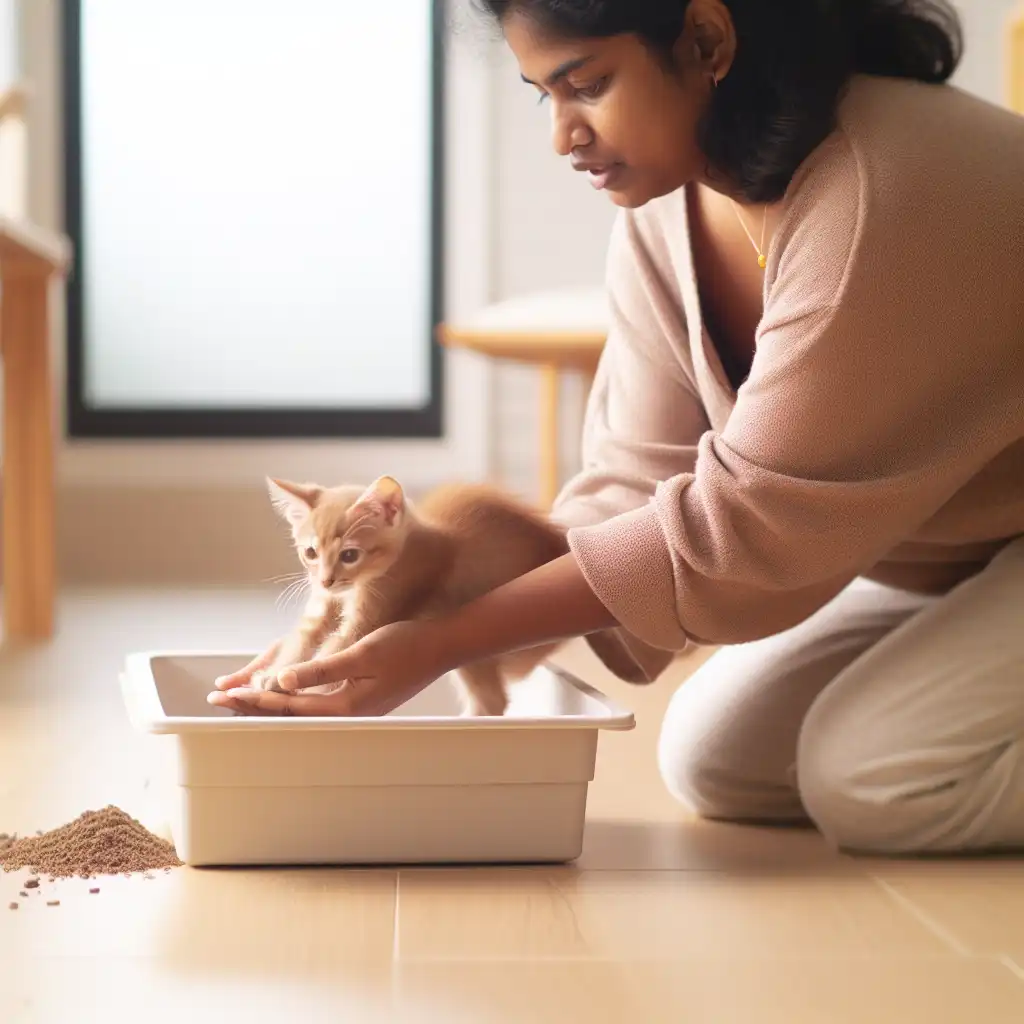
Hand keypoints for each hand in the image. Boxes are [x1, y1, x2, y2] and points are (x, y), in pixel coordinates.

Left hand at [207, 619, 449, 716]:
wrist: (441, 646)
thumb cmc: (406, 646)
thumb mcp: (363, 653)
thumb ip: (322, 670)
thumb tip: (282, 681)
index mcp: (346, 706)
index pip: (287, 705)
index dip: (254, 699)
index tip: (226, 696)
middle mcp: (347, 714)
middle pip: (289, 716)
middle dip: (253, 707)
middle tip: (220, 701)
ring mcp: (355, 710)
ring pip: (301, 712)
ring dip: (269, 704)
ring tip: (240, 700)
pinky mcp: (360, 700)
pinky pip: (315, 706)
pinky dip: (291, 700)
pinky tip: (282, 694)